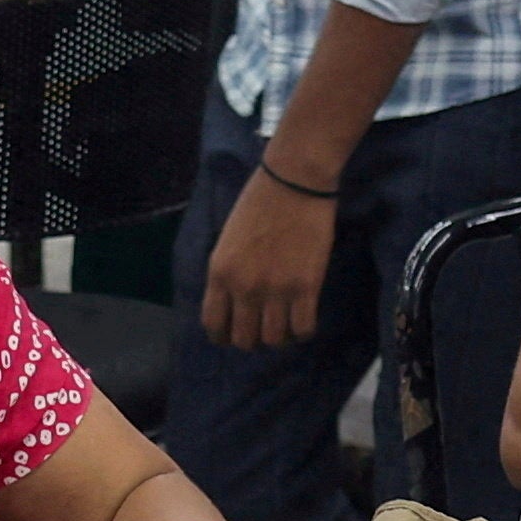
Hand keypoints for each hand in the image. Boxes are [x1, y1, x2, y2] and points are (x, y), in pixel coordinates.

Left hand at [199, 167, 337, 354]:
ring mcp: (275, 289)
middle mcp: (243, 287)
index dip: (224, 336)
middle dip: (253, 339)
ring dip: (279, 337)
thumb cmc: (259, 202)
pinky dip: (303, 332)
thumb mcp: (228, 240)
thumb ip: (227, 273)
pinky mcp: (305, 287)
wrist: (293, 181)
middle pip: (244, 339)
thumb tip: (233, 302)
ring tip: (286, 324)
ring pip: (273, 339)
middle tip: (264, 328)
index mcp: (219, 273)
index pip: (214, 325)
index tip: (235, 333)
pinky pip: (302, 329)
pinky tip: (304, 320)